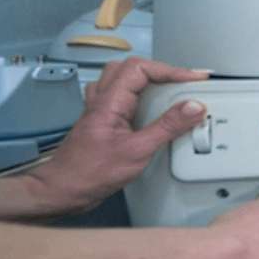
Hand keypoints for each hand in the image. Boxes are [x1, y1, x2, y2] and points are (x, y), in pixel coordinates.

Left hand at [23, 58, 208, 214]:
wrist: (64, 190)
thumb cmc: (90, 173)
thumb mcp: (138, 151)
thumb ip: (167, 127)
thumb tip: (192, 107)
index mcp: (109, 102)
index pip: (141, 69)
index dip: (171, 70)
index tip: (194, 79)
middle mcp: (102, 101)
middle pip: (131, 68)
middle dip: (161, 71)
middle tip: (184, 82)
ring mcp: (100, 111)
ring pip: (122, 80)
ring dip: (148, 80)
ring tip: (170, 91)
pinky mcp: (103, 123)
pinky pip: (120, 98)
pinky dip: (138, 96)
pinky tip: (148, 109)